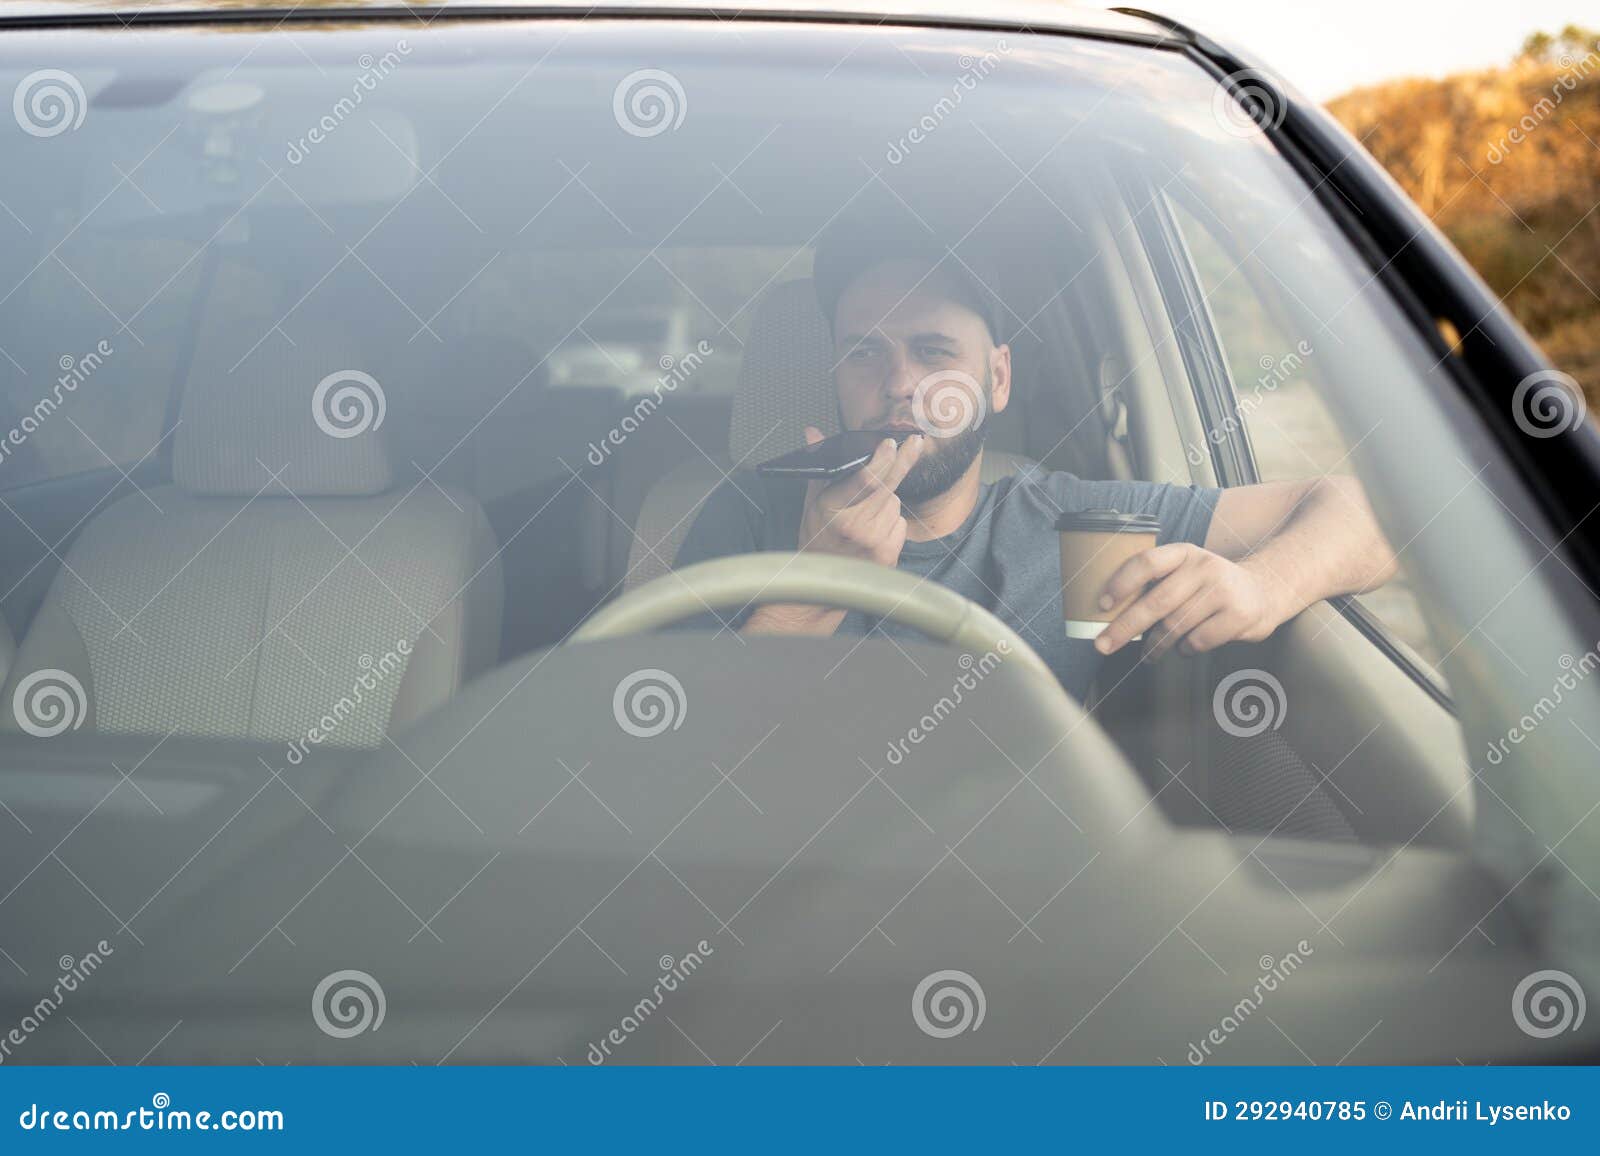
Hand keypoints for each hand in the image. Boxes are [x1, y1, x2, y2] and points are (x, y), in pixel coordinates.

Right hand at [796, 426, 924, 567]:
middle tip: (916, 441)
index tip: (891, 443)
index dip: (882, 459)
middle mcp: (856, 527)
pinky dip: (891, 520)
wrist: (825, 580)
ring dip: (887, 499)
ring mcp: (874, 543)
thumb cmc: (817, 537)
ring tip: (866, 513)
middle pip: (888, 486)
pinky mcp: (889, 555)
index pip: (865, 480)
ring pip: (895, 502)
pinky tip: (874, 529)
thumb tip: (813, 431)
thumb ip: (820, 465)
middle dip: (903, 460)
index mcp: (833, 511)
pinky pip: (900, 522)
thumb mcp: (812, 501)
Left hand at [1094, 543, 1292, 658]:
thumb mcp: (1186, 571)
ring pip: (1175, 626)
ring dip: (1156, 645)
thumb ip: (1157, 584)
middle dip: (1125, 627)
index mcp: (1184, 552)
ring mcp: (1223, 591)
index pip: (1147, 562)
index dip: (1121, 583)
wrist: (1264, 591)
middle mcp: (1204, 567)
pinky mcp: (1238, 615)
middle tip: (1103, 645)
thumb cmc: (1210, 586)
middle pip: (1156, 602)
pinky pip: (1197, 641)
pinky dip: (1185, 649)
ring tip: (1149, 654)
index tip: (1102, 604)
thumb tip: (1111, 614)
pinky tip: (1187, 646)